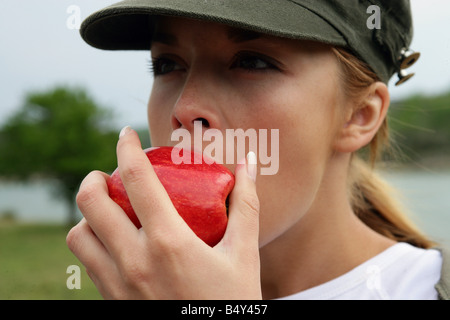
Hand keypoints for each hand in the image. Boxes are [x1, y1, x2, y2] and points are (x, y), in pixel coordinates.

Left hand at [66, 127, 260, 298]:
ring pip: (78, 235)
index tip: (126, 133)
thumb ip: (246, 205)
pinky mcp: (112, 301)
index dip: (126, 147)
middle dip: (94, 177)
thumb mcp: (245, 253)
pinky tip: (114, 241)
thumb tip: (249, 163)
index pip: (137, 178)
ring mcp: (118, 284)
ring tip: (108, 208)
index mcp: (168, 242)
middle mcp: (134, 260)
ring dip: (87, 214)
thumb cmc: (232, 303)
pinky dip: (91, 242)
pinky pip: (87, 263)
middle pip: (90, 202)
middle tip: (109, 173)